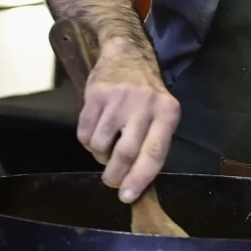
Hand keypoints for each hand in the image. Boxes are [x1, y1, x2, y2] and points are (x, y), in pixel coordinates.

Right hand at [80, 38, 180, 203]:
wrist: (127, 54)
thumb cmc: (146, 93)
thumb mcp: (161, 113)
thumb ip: (153, 142)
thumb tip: (137, 182)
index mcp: (167, 113)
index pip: (154, 153)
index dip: (140, 178)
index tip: (127, 197)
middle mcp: (143, 105)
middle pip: (125, 153)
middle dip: (115, 176)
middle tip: (112, 182)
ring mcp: (118, 99)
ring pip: (100, 145)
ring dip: (100, 156)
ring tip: (106, 148)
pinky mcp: (95, 95)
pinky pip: (84, 133)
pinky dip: (87, 143)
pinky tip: (95, 134)